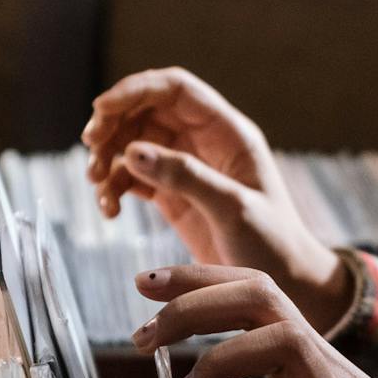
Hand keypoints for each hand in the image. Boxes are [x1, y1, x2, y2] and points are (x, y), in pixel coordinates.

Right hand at [82, 67, 352, 332]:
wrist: (287, 287)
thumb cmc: (273, 245)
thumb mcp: (233, 209)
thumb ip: (186, 177)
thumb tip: (132, 151)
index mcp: (228, 132)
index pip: (175, 90)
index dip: (135, 90)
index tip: (101, 109)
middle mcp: (204, 142)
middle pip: (145, 112)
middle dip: (113, 125)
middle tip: (90, 149)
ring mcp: (186, 168)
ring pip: (133, 144)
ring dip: (108, 160)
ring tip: (99, 188)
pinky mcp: (172, 196)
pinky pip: (132, 178)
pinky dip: (114, 188)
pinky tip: (110, 211)